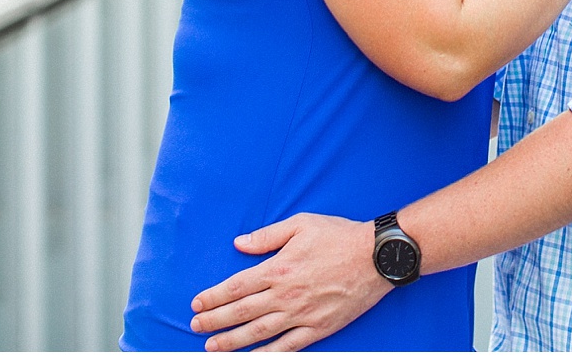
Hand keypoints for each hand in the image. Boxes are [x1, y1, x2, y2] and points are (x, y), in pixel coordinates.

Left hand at [190, 213, 388, 351]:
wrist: (376, 256)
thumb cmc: (339, 236)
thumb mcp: (301, 224)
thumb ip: (267, 236)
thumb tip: (239, 244)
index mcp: (278, 268)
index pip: (236, 286)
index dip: (214, 297)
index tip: (197, 303)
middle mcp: (285, 294)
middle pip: (241, 311)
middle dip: (215, 321)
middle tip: (196, 327)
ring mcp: (301, 314)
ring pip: (259, 333)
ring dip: (232, 342)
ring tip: (212, 348)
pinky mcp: (318, 328)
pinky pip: (288, 346)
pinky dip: (268, 356)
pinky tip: (252, 360)